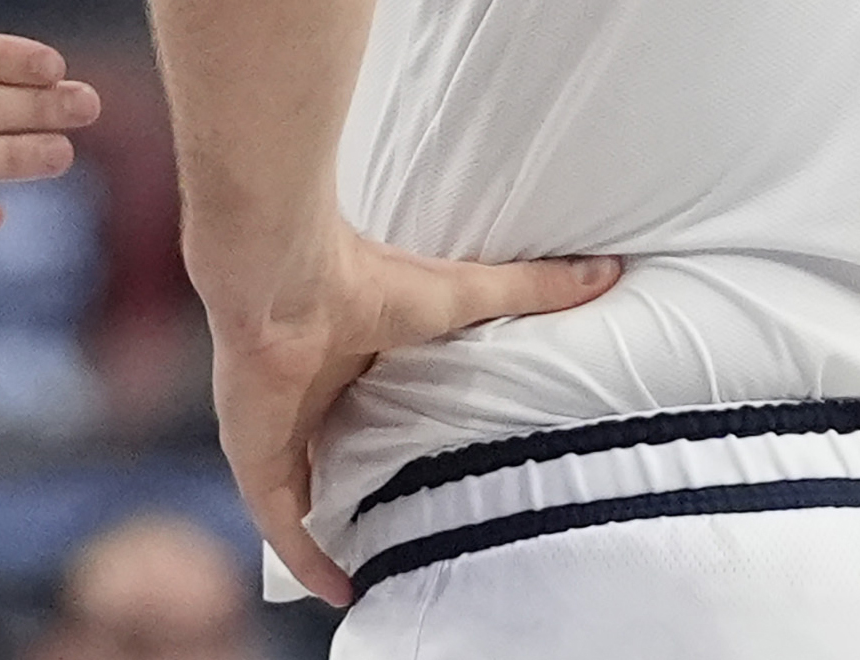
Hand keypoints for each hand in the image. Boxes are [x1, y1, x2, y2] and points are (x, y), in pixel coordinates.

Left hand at [204, 226, 618, 604]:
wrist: (284, 277)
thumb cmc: (361, 278)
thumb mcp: (459, 295)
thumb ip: (527, 289)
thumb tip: (604, 270)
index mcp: (344, 362)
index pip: (363, 413)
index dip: (388, 444)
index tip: (427, 475)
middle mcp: (306, 399)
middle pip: (332, 457)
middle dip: (360, 491)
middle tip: (406, 529)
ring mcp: (275, 431)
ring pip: (302, 495)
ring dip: (332, 530)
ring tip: (376, 566)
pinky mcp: (255, 458)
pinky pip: (279, 524)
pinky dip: (306, 557)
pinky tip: (337, 589)